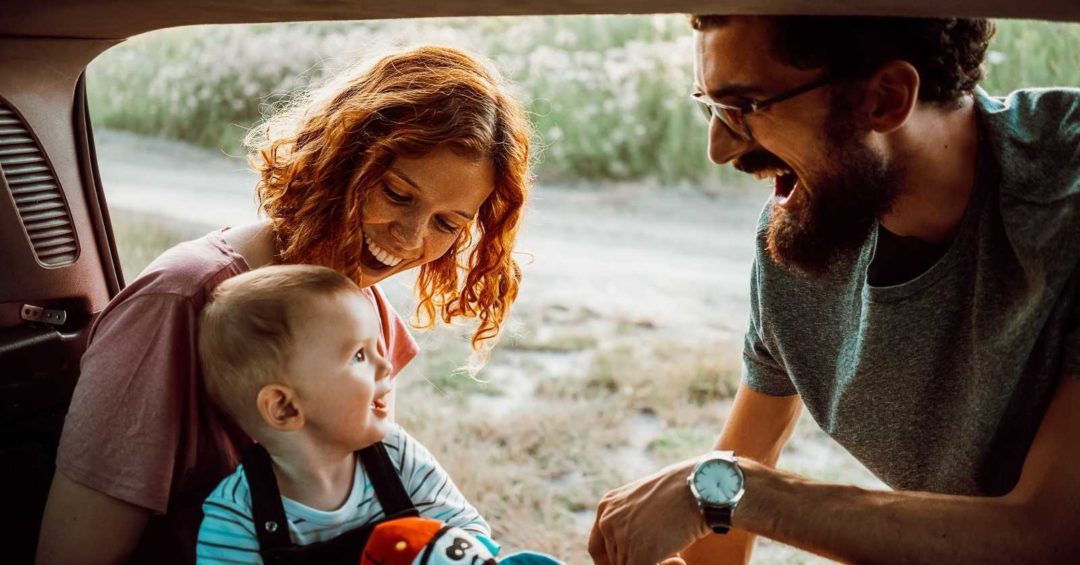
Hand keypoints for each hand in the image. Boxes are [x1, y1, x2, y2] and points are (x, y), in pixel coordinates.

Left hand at [589, 457, 710, 564]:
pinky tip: (680, 561)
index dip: (609, 562)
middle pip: (613, 561)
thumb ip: (630, 522)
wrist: (699, 490)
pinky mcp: (638, 555)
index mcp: (607, 506)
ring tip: (675, 554)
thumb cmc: (682, 492)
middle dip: (638, 561)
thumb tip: (630, 552)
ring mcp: (621, 538)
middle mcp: (608, 521)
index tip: (626, 564)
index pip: (596, 547)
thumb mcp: (646, 502)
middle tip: (669, 556)